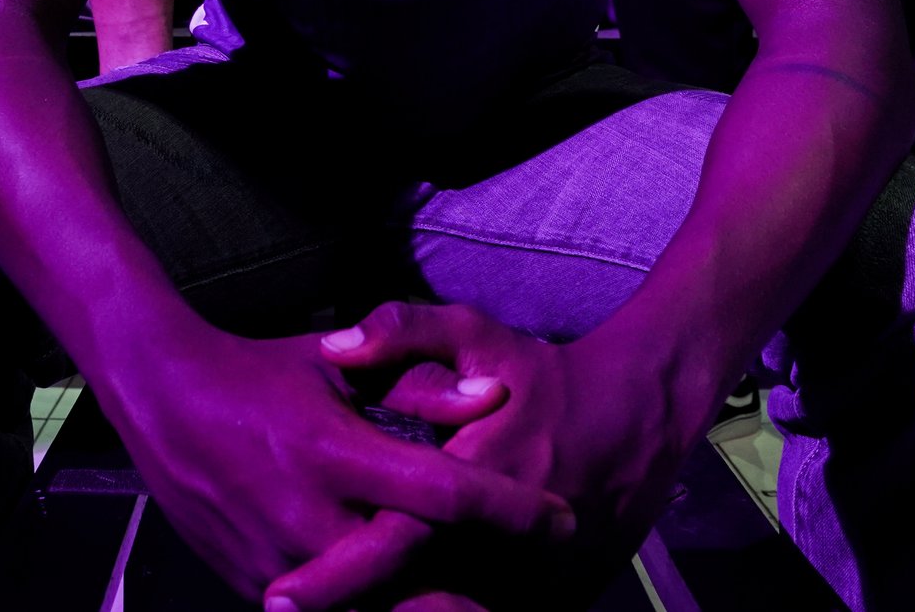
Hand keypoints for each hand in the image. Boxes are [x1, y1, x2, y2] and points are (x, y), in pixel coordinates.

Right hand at [90, 325, 573, 602]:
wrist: (159, 395)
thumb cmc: (255, 372)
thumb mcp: (333, 364)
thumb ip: (416, 382)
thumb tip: (493, 395)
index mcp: (335, 451)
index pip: (443, 493)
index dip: (509, 511)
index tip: (558, 520)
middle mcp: (308, 514)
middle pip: (416, 582)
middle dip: (476, 598)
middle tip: (526, 594)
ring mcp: (277, 559)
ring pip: (372, 610)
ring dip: (426, 607)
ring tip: (478, 601)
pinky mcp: (253, 583)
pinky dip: (370, 608)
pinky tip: (407, 598)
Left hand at [270, 303, 716, 611]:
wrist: (635, 418)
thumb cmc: (541, 374)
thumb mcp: (475, 335)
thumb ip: (402, 332)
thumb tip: (334, 345)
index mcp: (467, 478)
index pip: (390, 544)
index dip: (334, 579)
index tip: (279, 596)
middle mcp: (495, 542)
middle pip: (408, 600)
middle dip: (348, 610)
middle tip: (285, 604)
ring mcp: (528, 581)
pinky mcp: (552, 602)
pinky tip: (405, 605)